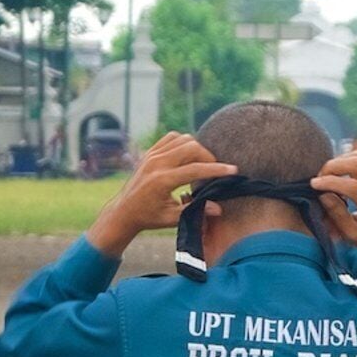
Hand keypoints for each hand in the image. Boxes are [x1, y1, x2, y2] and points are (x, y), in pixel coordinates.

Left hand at [89, 133, 235, 253]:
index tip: (233, 170)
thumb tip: (219, 208)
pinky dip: (183, 143)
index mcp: (162, 180)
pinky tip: (188, 156)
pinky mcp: (150, 152)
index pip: (195, 169)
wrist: (124, 211)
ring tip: (202, 164)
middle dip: (208, 157)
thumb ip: (195, 210)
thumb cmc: (148, 217)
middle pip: (191, 148)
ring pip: (183, 139)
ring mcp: (152, 155)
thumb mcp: (172, 218)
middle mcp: (157, 163)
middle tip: (214, 171)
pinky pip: (172, 138)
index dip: (217, 169)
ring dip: (197, 149)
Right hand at [310, 149, 356, 265]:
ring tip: (328, 174)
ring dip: (340, 160)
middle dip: (332, 166)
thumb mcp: (351, 235)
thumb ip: (337, 215)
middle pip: (356, 163)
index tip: (314, 185)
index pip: (351, 185)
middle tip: (320, 179)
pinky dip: (348, 159)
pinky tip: (339, 171)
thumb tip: (323, 195)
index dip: (330, 182)